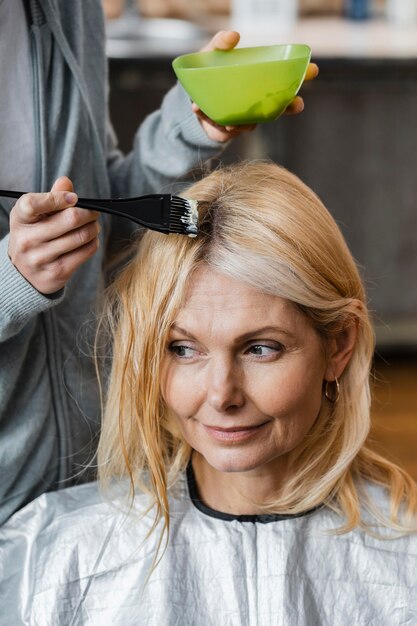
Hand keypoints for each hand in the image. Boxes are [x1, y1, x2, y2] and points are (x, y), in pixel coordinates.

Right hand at [8, 177, 99, 294]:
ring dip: (93, 228)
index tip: (73, 198)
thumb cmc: (33, 236)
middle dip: (88, 213)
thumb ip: (51, 197)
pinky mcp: (57, 272)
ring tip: (93, 225)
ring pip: (81, 236)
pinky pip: (86, 252)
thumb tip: (65, 181)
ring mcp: (41, 258)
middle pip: (70, 219)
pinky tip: (90, 240)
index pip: (33, 203)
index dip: (58, 198)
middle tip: (93, 212)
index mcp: (19, 219)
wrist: (24, 273)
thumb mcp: (34, 215)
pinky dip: (93, 242)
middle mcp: (27, 240)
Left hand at [192, 31, 318, 140]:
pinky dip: (228, 126)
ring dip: (250, 121)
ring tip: (236, 120)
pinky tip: (223, 123)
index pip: (285, 79)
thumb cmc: (206, 75)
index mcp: (257, 81)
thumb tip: (234, 36)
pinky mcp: (231, 129)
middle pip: (280, 104)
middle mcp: (256, 101)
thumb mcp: (210, 55)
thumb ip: (220, 43)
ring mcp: (245, 117)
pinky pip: (234, 131)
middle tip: (299, 104)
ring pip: (255, 121)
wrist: (190, 101)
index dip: (301, 75)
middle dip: (291, 104)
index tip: (313, 70)